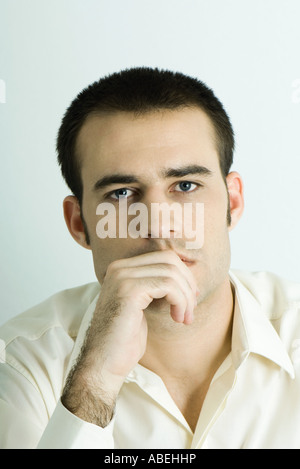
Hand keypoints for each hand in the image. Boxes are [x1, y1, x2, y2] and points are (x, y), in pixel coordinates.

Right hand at [61, 250, 197, 426]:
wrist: (104, 363)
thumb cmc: (124, 340)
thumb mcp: (142, 306)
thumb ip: (155, 286)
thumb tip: (185, 276)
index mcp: (121, 269)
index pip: (164, 256)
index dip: (183, 276)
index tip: (190, 298)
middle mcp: (119, 268)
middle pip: (169, 260)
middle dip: (187, 284)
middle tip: (190, 309)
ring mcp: (122, 277)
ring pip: (171, 273)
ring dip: (186, 297)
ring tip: (184, 318)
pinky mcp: (130, 290)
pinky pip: (168, 285)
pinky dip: (180, 301)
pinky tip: (177, 319)